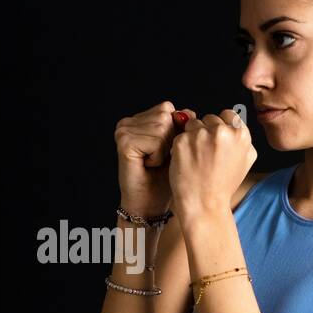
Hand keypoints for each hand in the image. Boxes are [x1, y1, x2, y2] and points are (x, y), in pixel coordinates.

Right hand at [114, 101, 197, 216]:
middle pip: (166, 116)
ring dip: (165, 149)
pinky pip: (156, 140)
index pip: (168, 108)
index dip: (176, 130)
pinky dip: (158, 156)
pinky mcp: (124, 142)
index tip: (167, 151)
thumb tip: (189, 112)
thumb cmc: (164, 178)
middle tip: (159, 159)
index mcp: (139, 120)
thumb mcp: (178, 147)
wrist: (150, 203)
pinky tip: (148, 165)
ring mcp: (123, 131)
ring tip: (154, 162)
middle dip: (171, 139)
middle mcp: (128, 122)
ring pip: (162, 127)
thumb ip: (182, 126)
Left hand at [168, 109, 256, 221]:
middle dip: (206, 131)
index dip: (221, 126)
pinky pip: (180, 136)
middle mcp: (221, 131)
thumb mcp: (246, 160)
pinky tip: (187, 161)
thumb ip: (243, 139)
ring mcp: (200, 135)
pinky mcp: (182, 141)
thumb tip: (234, 123)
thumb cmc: (223, 185)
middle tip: (206, 153)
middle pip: (209, 118)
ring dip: (192, 137)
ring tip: (196, 157)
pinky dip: (181, 147)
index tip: (217, 140)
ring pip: (193, 124)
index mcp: (240, 134)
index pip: (227, 114)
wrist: (205, 204)